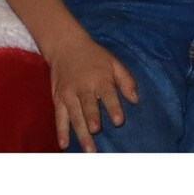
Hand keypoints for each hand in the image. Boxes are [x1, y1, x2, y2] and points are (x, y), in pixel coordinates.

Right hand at [47, 34, 136, 150]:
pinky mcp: (58, 99)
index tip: (118, 121)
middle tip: (96, 131)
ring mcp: (69, 94)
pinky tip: (64, 144)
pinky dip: (61, 131)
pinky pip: (59, 117)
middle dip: (92, 118)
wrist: (65, 46)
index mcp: (100, 79)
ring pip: (74, 115)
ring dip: (80, 132)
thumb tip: (135, 99)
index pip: (107, 94)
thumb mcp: (113, 62)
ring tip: (88, 148)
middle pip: (88, 106)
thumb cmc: (94, 56)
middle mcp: (83, 88)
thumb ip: (126, 80)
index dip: (113, 107)